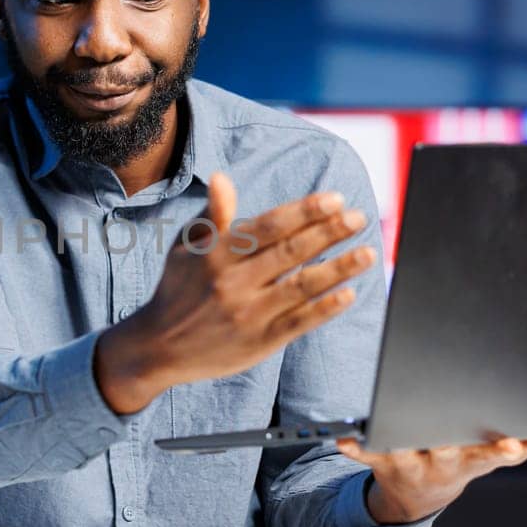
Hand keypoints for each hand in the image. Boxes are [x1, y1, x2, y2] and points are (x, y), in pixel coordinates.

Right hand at [94, 171, 376, 413]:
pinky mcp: (260, 342)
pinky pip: (299, 322)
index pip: (269, 225)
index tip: (335, 199)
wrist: (158, 348)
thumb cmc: (177, 290)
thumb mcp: (186, 248)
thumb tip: (221, 178)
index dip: (305, 211)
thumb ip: (212, 216)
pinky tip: (349, 294)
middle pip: (291, 252)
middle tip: (359, 217)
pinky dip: (325, 309)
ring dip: (339, 268)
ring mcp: (248, 313)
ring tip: (368, 253)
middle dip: (329, 232)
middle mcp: (233, 282)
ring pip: (302, 286)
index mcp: (217, 253)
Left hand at [335, 435, 526, 523]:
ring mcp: (412, 462)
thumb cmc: (457, 464)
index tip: (512, 445)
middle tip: (454, 435)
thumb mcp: (491, 459)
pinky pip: (367, 454)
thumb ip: (526, 445)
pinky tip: (344, 441)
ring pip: (409, 452)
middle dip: (451, 443)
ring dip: (402, 445)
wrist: (416, 497)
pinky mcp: (382, 460)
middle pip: (451, 451)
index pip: (493, 455)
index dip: (505, 450)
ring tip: (392, 433)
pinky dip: (356, 449)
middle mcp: (443, 462)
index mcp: (473, 460)